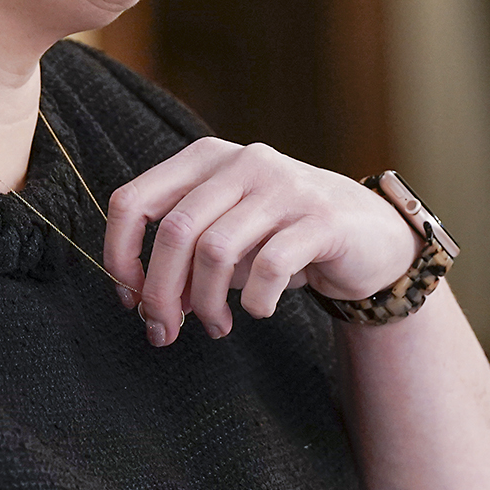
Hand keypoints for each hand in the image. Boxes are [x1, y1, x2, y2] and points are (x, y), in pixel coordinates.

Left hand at [104, 139, 417, 345]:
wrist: (370, 234)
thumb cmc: (282, 237)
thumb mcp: (225, 231)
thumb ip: (182, 253)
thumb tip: (143, 301)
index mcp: (206, 159)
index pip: (133, 200)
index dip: (120, 256)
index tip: (129, 298)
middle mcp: (242, 162)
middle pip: (173, 232)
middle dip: (160, 293)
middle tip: (164, 330)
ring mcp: (283, 186)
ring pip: (215, 252)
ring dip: (205, 304)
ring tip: (215, 326)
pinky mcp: (320, 218)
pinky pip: (268, 267)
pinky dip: (255, 301)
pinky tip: (258, 311)